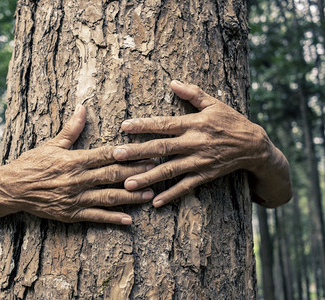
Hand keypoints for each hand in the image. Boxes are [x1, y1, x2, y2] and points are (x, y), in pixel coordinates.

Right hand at [0, 104, 154, 224]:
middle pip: (112, 175)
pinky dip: (112, 219)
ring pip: (107, 197)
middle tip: (156, 170)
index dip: (128, 154)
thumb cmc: (31, 163)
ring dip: (130, 197)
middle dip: (136, 173)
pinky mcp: (70, 214)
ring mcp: (74, 198)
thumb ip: (71, 129)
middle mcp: (77, 179)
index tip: (146, 151)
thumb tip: (83, 108)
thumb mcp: (51, 144)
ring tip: (149, 195)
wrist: (11, 189)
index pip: (106, 155)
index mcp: (74, 160)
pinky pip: (94, 217)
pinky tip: (128, 220)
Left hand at [113, 80, 289, 207]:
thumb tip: (173, 82)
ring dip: (148, 177)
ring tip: (128, 184)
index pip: (164, 124)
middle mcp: (194, 143)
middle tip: (117, 156)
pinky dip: (171, 194)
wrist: (254, 146)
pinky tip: (155, 202)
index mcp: (194, 124)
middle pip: (162, 148)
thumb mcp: (215, 104)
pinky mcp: (205, 175)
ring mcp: (199, 161)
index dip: (144, 125)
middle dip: (138, 152)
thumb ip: (193, 93)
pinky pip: (186, 186)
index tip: (124, 127)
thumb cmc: (231, 121)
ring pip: (170, 171)